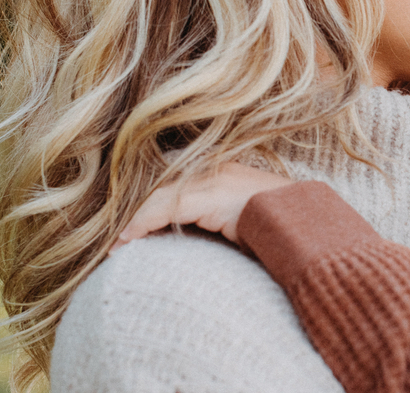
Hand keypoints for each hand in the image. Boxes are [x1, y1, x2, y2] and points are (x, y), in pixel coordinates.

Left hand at [110, 162, 294, 250]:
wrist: (304, 225)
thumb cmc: (277, 226)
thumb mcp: (236, 219)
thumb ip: (210, 218)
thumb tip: (184, 237)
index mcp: (217, 169)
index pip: (167, 177)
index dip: (141, 195)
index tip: (121, 223)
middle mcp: (210, 167)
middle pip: (155, 181)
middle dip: (129, 204)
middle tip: (105, 231)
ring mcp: (208, 178)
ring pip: (153, 194)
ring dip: (129, 219)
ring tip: (112, 243)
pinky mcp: (206, 195)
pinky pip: (161, 208)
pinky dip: (138, 225)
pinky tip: (123, 242)